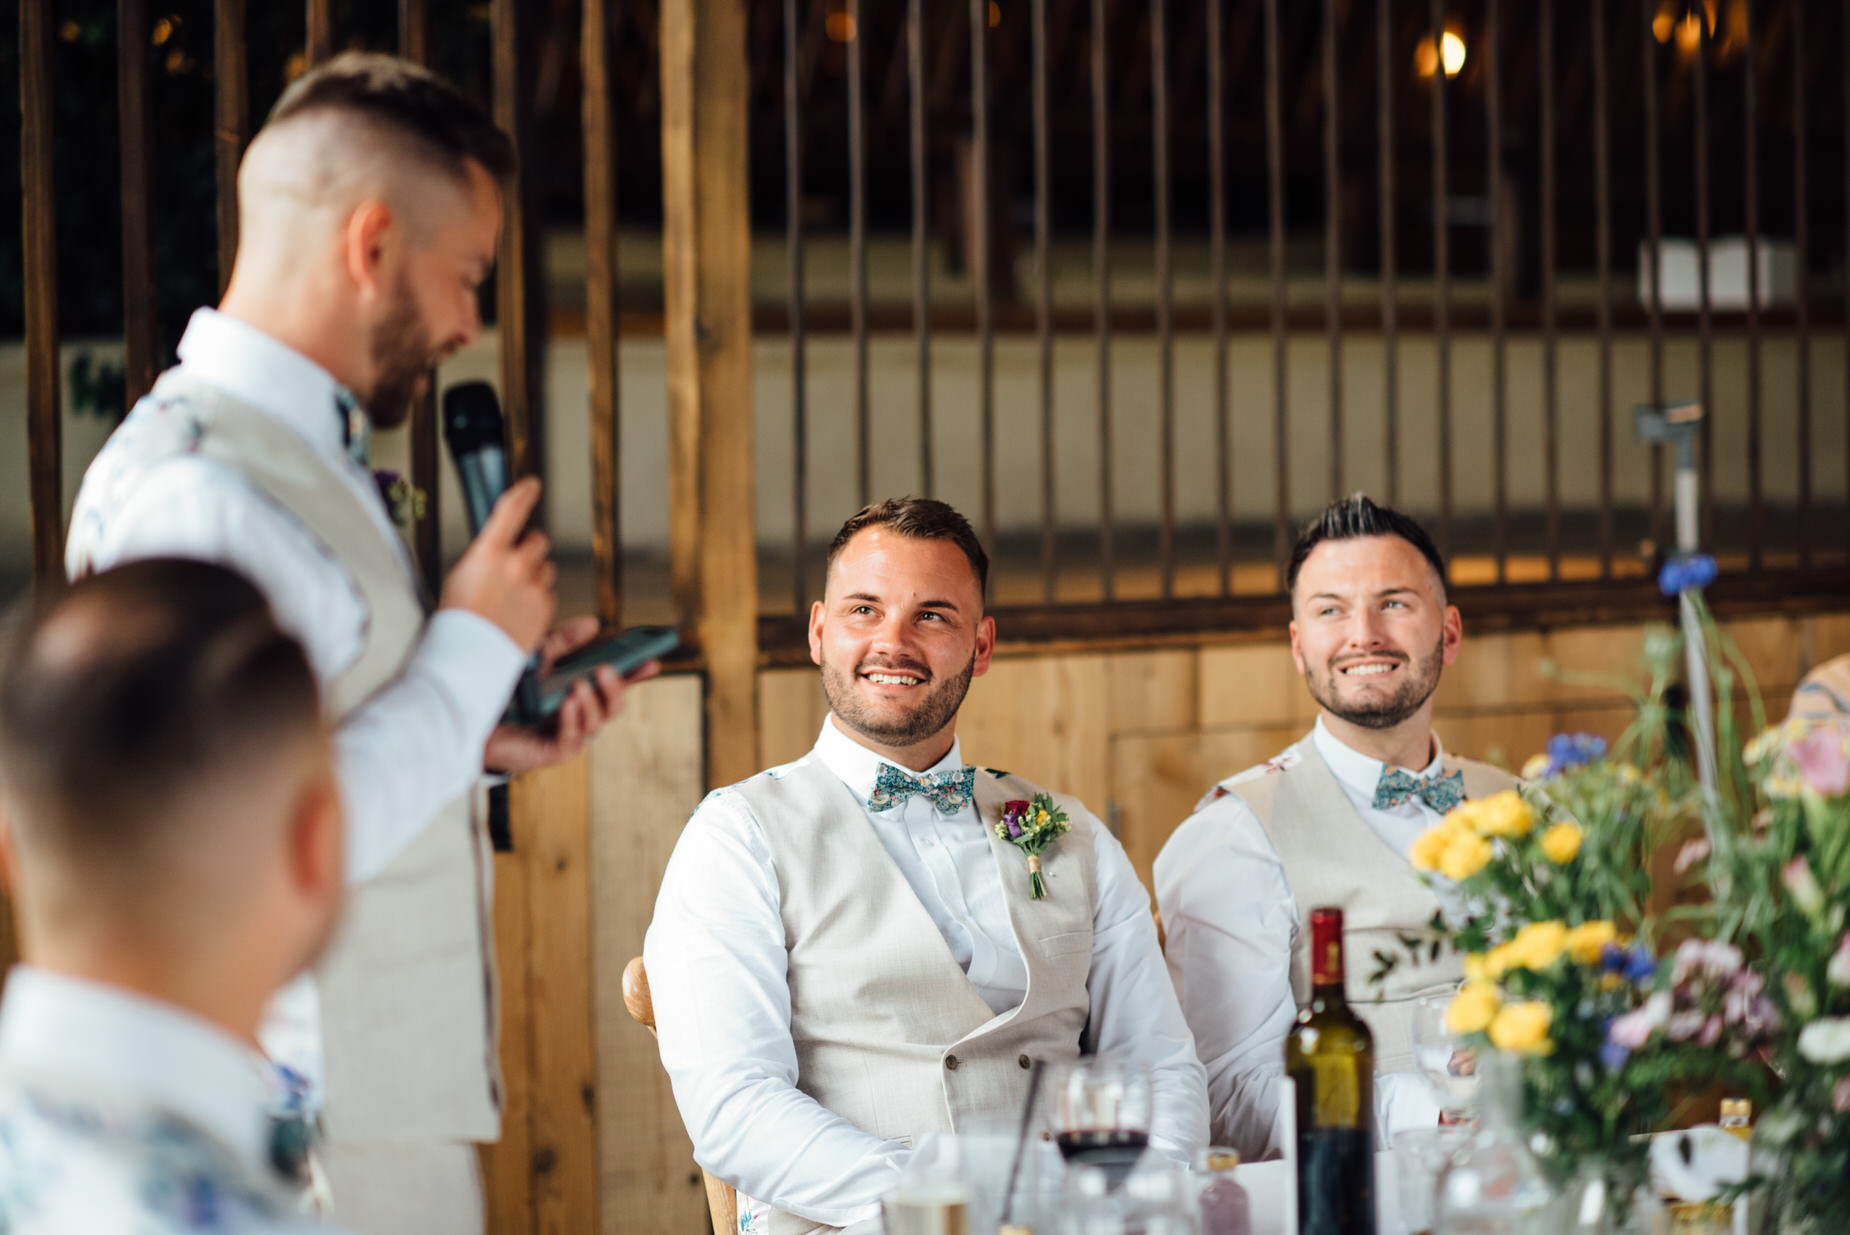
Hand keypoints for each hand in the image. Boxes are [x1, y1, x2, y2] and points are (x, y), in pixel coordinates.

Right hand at [438, 477, 555, 652]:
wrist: (468, 656)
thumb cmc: (457, 619)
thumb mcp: (460, 576)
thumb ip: (486, 557)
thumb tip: (500, 548)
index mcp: (489, 553)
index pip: (511, 510)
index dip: (524, 493)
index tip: (532, 486)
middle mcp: (515, 566)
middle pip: (538, 541)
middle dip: (530, 548)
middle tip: (515, 566)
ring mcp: (533, 587)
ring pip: (546, 569)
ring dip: (535, 576)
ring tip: (512, 598)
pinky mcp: (545, 608)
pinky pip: (549, 595)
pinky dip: (539, 600)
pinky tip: (520, 613)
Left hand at [483, 615, 663, 772]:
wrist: (467, 717)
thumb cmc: (504, 691)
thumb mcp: (536, 659)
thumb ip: (563, 642)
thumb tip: (593, 623)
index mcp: (579, 694)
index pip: (615, 686)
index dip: (636, 675)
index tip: (652, 661)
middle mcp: (577, 716)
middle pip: (614, 707)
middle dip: (616, 689)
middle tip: (605, 669)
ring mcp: (566, 735)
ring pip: (597, 724)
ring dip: (592, 704)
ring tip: (579, 686)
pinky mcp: (550, 752)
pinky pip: (572, 740)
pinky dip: (573, 720)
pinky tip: (566, 704)